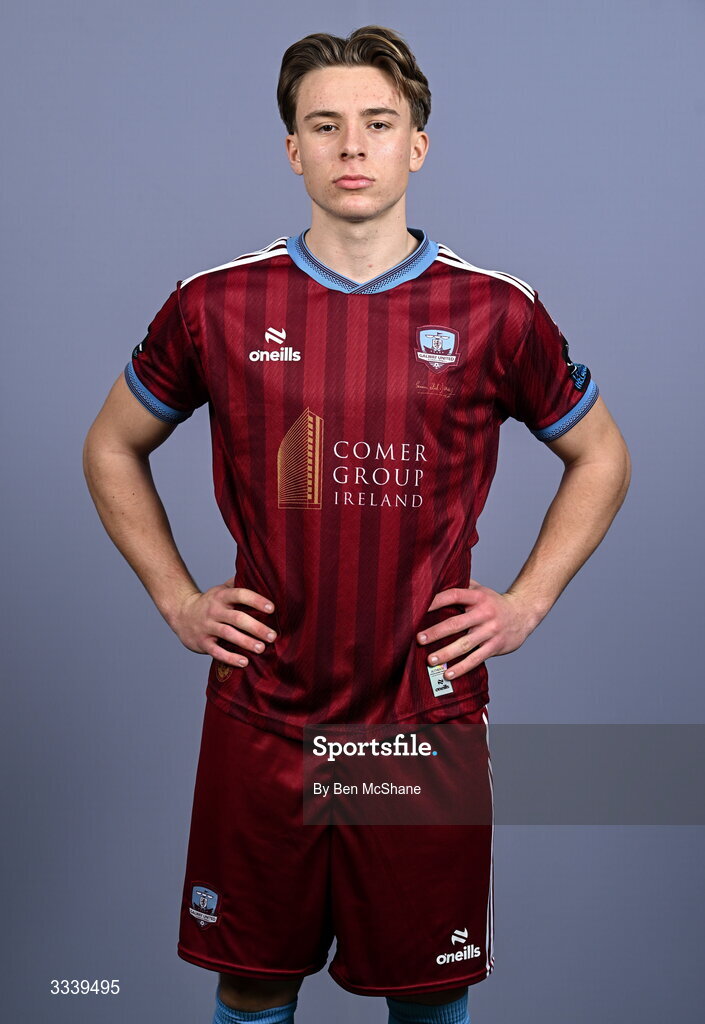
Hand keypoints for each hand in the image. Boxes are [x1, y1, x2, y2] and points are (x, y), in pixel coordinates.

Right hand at [169, 578, 276, 667]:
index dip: (256, 600)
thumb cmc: (210, 603)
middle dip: (256, 627)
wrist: (181, 614)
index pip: (240, 595)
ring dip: (246, 642)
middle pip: (237, 618)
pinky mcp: (202, 642)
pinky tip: (244, 662)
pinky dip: (230, 658)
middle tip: (272, 636)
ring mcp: (207, 627)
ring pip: (228, 634)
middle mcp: (214, 610)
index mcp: (221, 596)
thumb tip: (260, 575)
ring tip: (261, 649)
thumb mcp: (221, 590)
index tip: (272, 608)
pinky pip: (216, 651)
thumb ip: (238, 584)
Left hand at [416, 581, 538, 680]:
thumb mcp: (481, 590)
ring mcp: (491, 631)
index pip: (454, 596)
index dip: (436, 601)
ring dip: (446, 653)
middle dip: (436, 632)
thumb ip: (462, 586)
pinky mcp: (495, 646)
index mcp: (478, 597)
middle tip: (419, 639)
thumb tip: (436, 580)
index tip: (419, 608)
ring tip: (430, 660)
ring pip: (465, 644)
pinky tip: (448, 674)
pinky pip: (476, 659)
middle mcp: (484, 613)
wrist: (523, 614)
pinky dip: (462, 668)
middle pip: (456, 623)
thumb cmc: (494, 603)